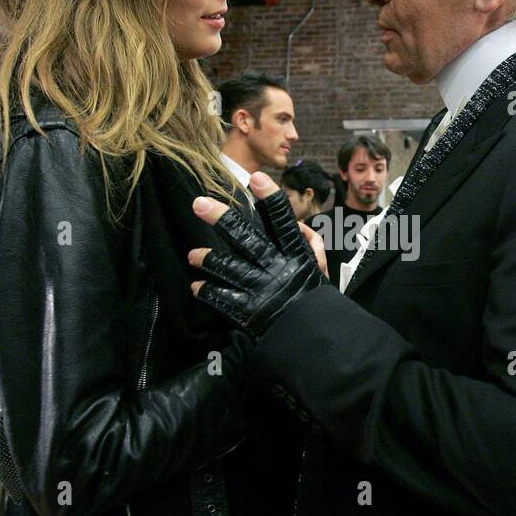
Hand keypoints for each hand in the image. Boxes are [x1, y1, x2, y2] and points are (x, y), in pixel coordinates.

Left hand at [188, 173, 326, 335]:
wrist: (319, 338)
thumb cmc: (318, 298)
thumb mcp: (322, 269)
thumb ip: (310, 244)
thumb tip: (299, 226)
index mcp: (297, 256)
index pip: (283, 222)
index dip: (271, 199)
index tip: (257, 177)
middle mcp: (278, 269)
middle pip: (248, 239)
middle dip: (223, 219)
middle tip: (199, 203)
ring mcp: (262, 290)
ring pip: (230, 269)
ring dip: (209, 259)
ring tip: (193, 254)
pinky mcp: (251, 312)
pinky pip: (224, 300)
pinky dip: (209, 293)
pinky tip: (196, 287)